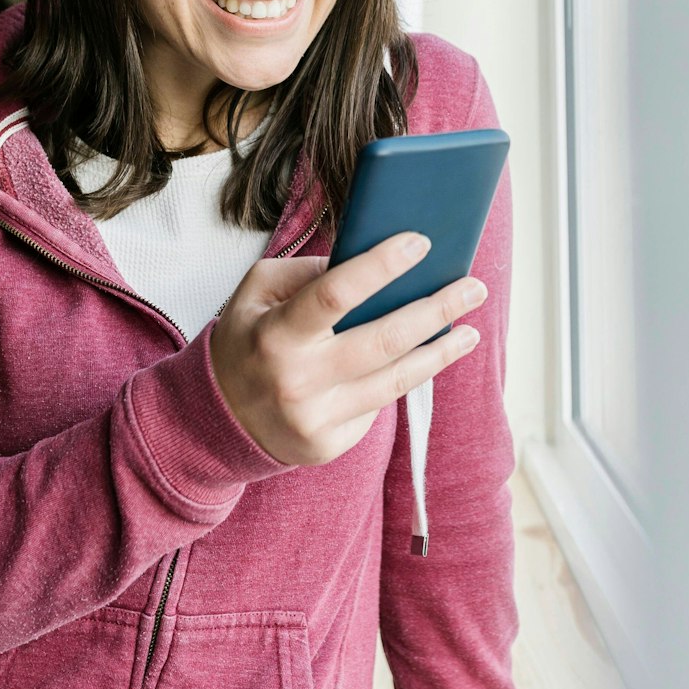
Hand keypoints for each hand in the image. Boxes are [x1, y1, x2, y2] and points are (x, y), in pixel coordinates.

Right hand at [210, 230, 488, 465]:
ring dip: (441, 352)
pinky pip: (378, 406)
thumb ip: (309, 273)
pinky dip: (400, 379)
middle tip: (474, 287)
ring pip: (396, 381)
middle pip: (383, 341)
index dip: (380, 267)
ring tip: (470, 329)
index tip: (421, 242)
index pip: (334, 295)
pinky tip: (422, 361)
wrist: (213, 422)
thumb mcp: (257, 294)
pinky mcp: (329, 446)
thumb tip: (375, 263)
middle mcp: (297, 381)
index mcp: (275, 335)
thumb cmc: (247, 340)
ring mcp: (315, 420)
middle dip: (437, 309)